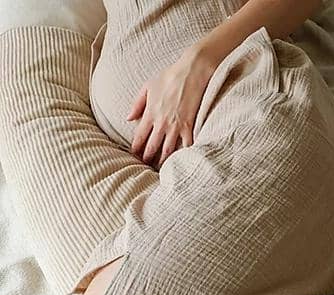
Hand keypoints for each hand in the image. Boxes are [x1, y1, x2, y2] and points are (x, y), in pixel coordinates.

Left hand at [127, 47, 215, 168]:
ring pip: (167, 150)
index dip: (136, 149)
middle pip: (152, 146)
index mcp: (150, 114)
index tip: (134, 156)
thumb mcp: (148, 86)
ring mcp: (175, 126)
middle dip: (148, 158)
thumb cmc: (169, 77)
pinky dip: (184, 155)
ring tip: (161, 169)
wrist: (191, 72)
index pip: (139, 137)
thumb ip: (137, 104)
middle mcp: (161, 123)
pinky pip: (185, 145)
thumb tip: (128, 118)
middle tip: (146, 165)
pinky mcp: (189, 126)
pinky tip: (182, 162)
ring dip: (163, 161)